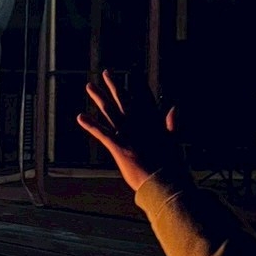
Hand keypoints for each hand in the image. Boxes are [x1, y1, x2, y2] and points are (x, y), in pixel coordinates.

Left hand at [75, 69, 182, 190]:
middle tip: (106, 72)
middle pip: (125, 101)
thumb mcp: (174, 143)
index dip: (139, 85)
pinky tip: (80, 116)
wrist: (166, 184)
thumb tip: (175, 108)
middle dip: (115, 86)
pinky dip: (91, 124)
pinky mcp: (120, 148)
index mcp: (154, 124)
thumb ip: (172, 125)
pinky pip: (102, 133)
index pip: (145, 100)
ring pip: (111, 112)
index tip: (134, 71)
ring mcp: (129, 136)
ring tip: (90, 86)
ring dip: (99, 98)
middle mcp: (140, 126)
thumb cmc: (171, 168)